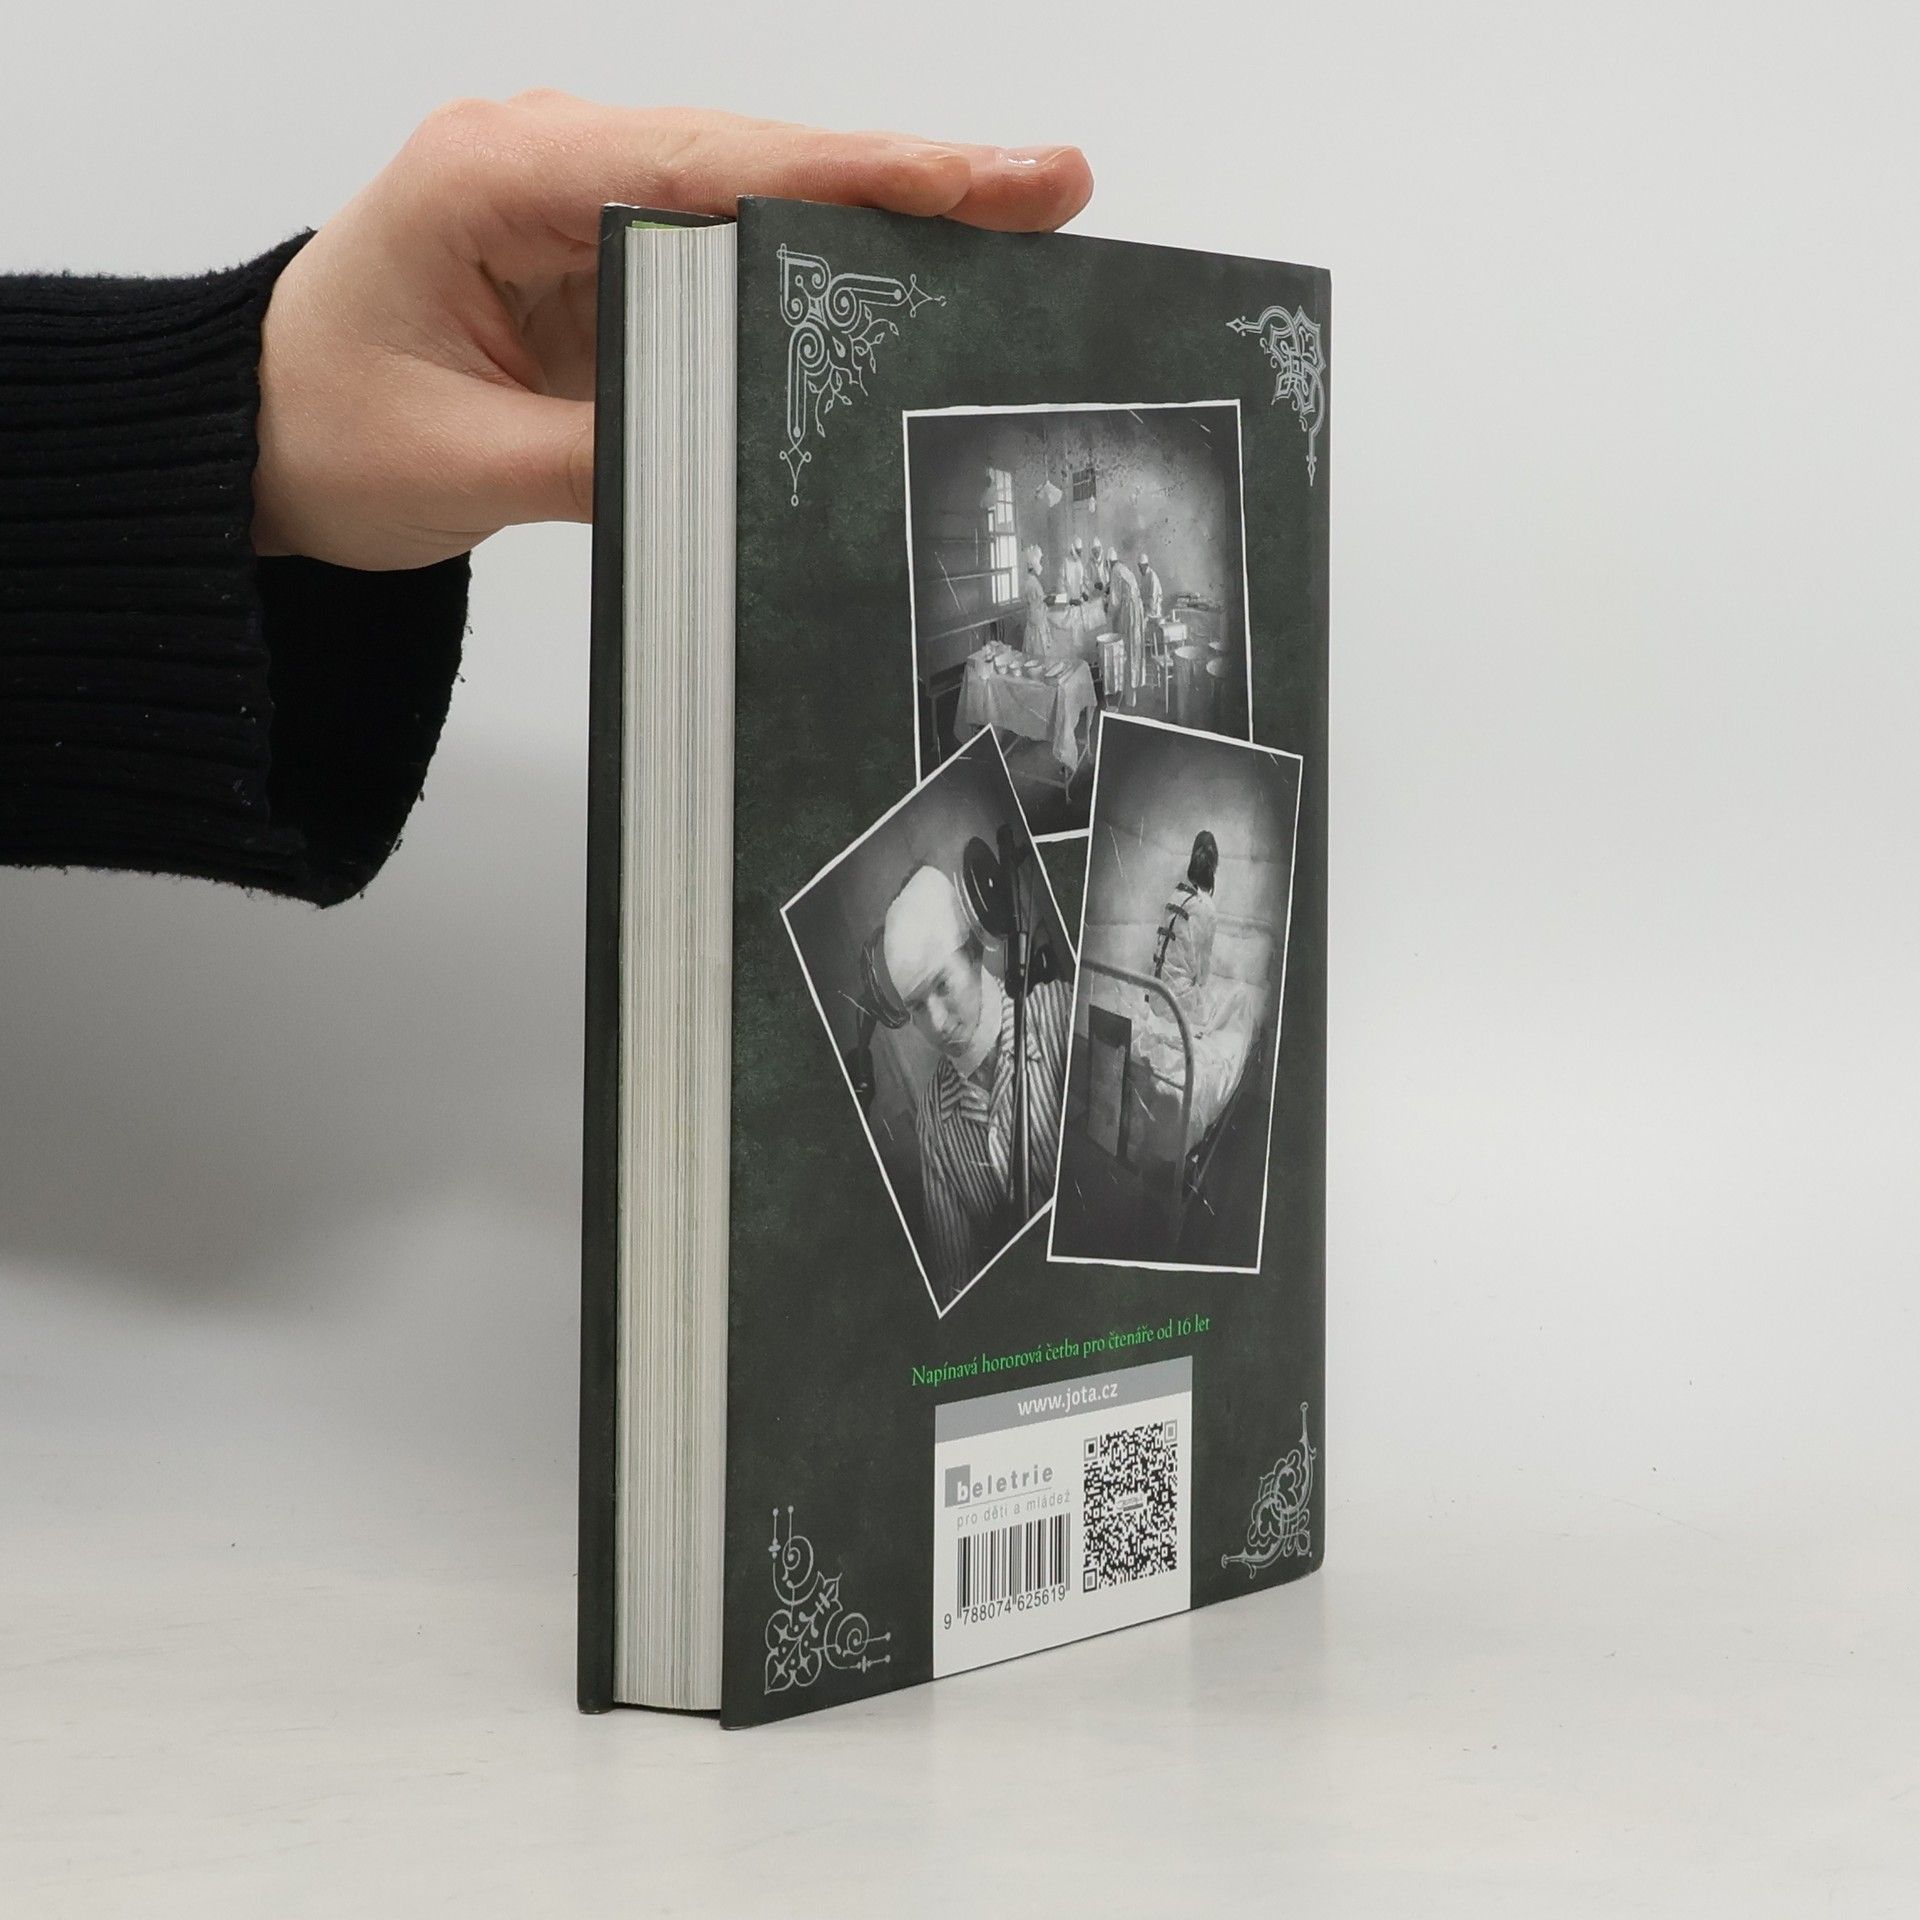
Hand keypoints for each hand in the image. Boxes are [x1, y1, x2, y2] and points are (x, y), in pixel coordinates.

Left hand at [251, 95, 1092, 570]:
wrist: (256, 435)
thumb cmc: (319, 427)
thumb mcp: (455, 465)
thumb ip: (599, 461)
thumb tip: (735, 468)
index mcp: (496, 176)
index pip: (705, 167)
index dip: (850, 176)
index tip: (970, 182)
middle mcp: (552, 161)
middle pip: (760, 159)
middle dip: (908, 177)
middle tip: (1048, 185)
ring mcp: (586, 202)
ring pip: (760, 194)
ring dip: (883, 215)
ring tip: (1017, 221)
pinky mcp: (608, 256)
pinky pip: (730, 250)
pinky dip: (823, 262)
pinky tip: (913, 275)